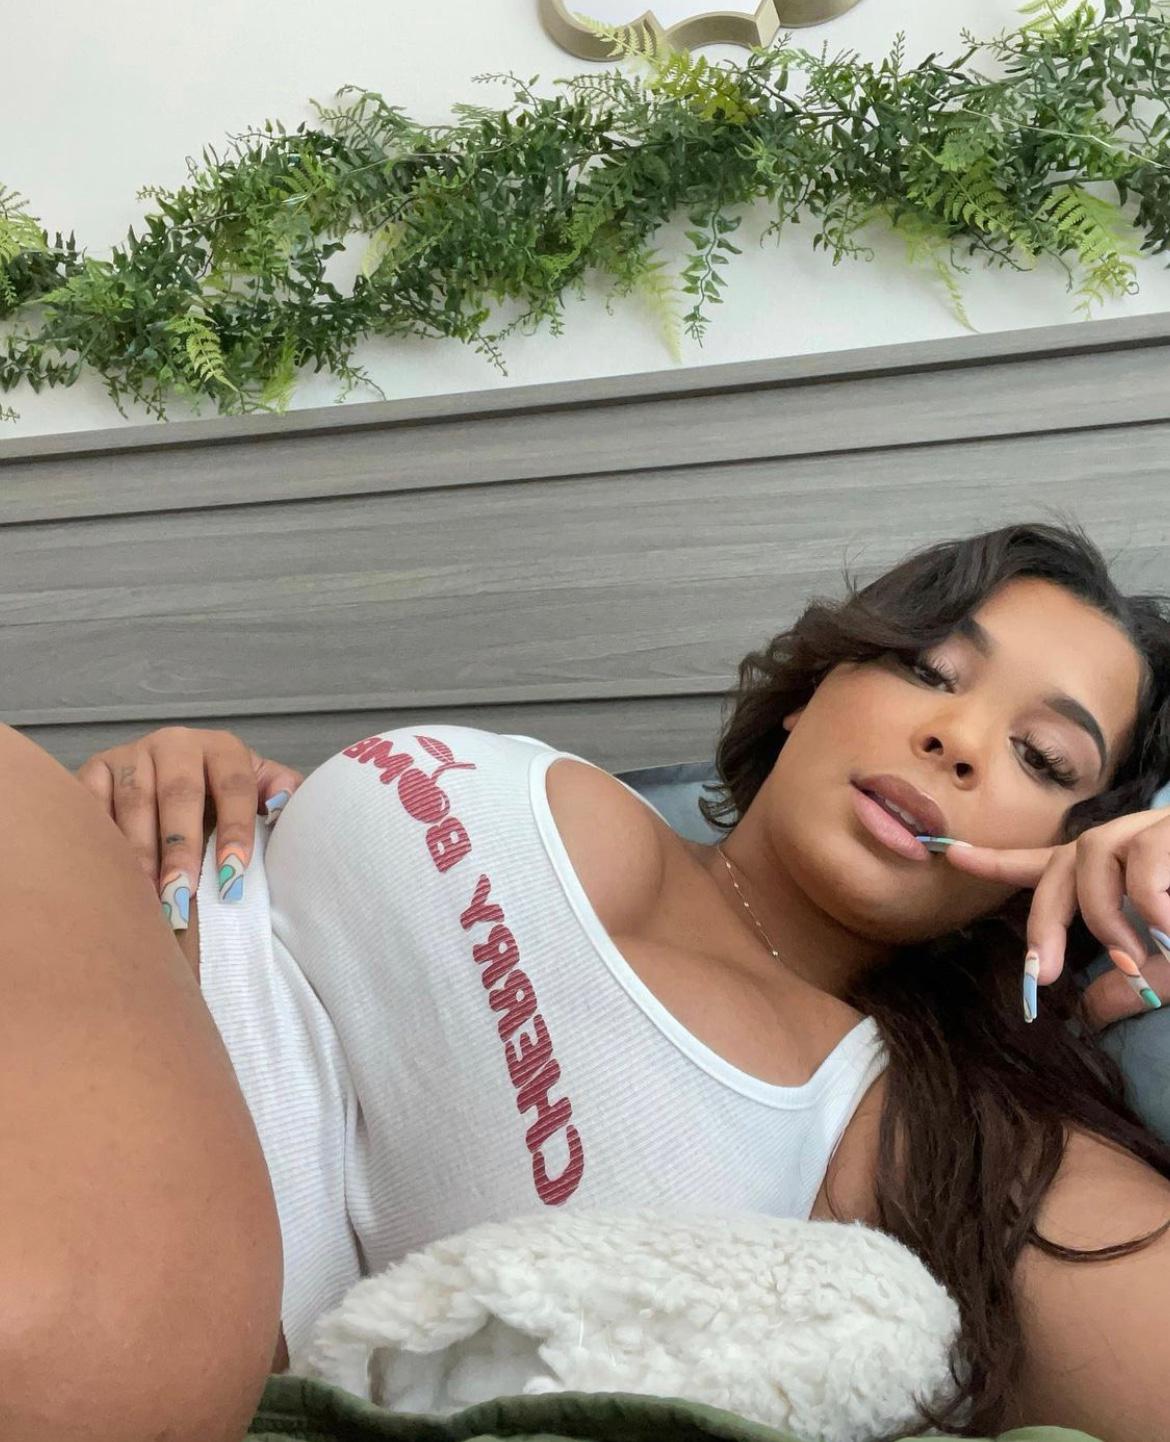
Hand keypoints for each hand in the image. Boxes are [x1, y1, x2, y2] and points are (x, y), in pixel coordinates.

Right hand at [74, 725, 304, 906]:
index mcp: (221, 748)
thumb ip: (280, 793)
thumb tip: (284, 805)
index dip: (235, 830)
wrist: (165, 772)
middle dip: (181, 849)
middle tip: (181, 894)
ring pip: (134, 802)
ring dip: (140, 852)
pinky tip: (109, 871)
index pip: (233, 786)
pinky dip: (100, 837)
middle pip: (179, 795)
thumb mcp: (256, 787)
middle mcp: (175, 743)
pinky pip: (92, 803)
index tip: (232, 875)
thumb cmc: (219, 795)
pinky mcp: (95, 768)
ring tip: (147, 894)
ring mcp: (131, 754)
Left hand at [942, 808, 1169, 1030]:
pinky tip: (1169, 930)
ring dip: (1102, 913)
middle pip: (1058, 864)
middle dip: (1041, 920)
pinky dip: (1150, 902)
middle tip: (1039, 974)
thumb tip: (1090, 1011)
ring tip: (1136, 955)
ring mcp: (1152, 830)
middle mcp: (1128, 844)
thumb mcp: (1169, 966)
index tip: (952, 856)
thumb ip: (1132, 982)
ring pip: (1091, 852)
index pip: (1046, 864)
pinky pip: (1144, 858)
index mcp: (1118, 872)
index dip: (996, 861)